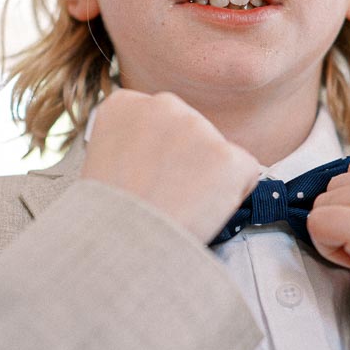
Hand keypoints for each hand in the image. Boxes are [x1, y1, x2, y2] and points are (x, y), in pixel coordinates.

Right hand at [80, 90, 259, 243]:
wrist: (119, 245)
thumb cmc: (109, 216)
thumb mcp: (104, 162)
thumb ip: (135, 144)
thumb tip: (164, 154)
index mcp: (126, 104)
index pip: (160, 120)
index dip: (157, 155)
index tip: (143, 177)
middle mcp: (163, 104)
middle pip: (194, 132)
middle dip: (188, 161)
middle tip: (164, 196)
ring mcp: (199, 127)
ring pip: (219, 154)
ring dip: (209, 179)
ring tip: (178, 206)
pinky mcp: (229, 156)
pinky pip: (245, 174)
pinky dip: (232, 196)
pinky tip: (201, 211)